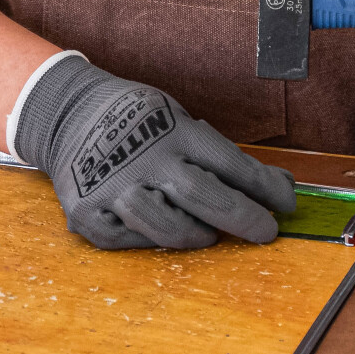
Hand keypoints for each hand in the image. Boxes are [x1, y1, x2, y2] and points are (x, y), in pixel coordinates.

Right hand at [14, 56, 295, 249]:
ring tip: (207, 233)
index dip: (264, 188)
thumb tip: (280, 186)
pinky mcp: (89, 212)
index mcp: (172, 130)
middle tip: (265, 232)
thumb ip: (221, 155)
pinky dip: (151, 240)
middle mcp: (144, 158)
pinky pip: (131, 240)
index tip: (287, 206)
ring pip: (167, 228)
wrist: (67, 113)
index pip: (230, 163)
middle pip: (204, 196)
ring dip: (195, 234)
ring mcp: (113, 187)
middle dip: (244, 218)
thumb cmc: (135, 119)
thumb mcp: (178, 119)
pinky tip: (158, 228)